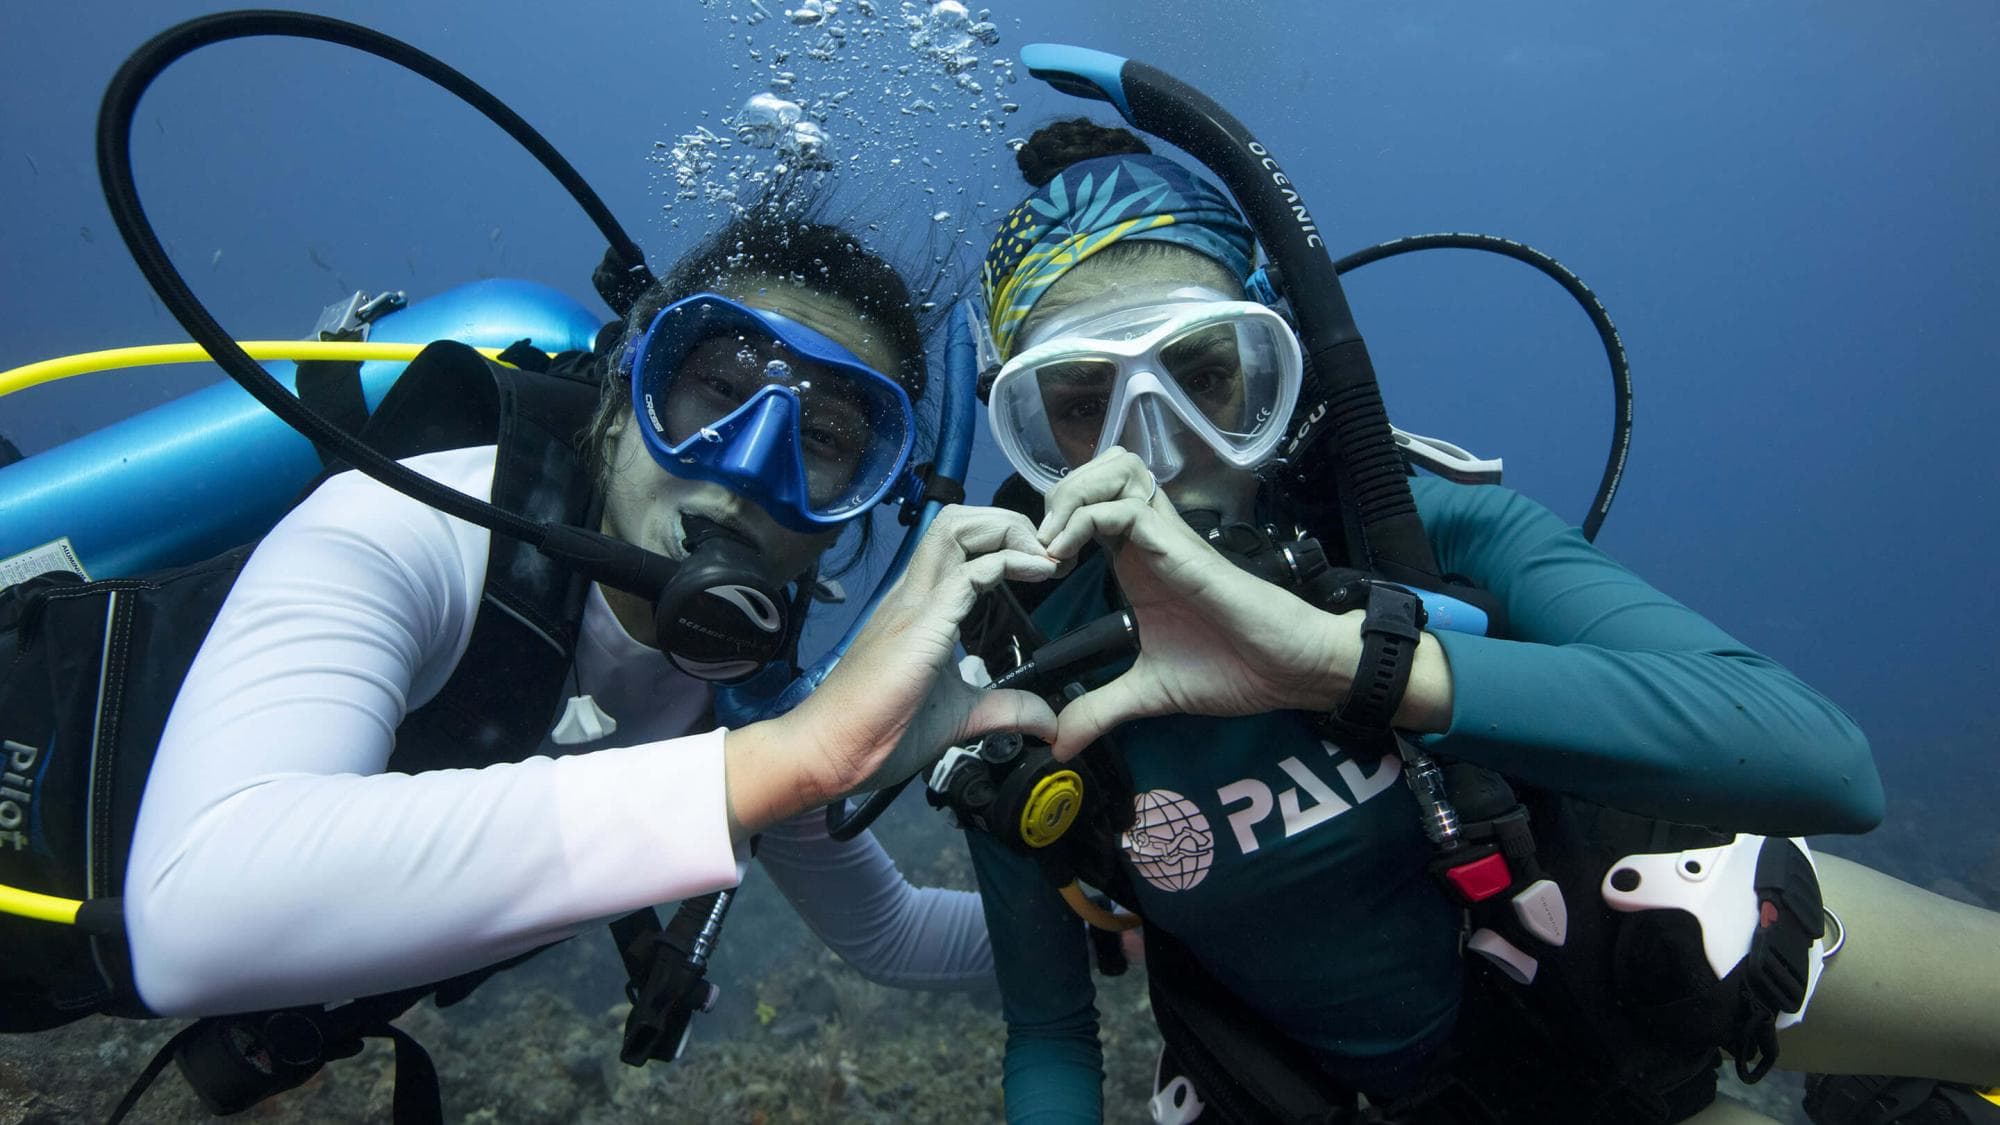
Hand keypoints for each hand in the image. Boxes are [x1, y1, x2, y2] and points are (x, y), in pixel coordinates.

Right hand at [784, 505, 1061, 802]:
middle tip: (1049, 555)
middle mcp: (914, 592)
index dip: (1007, 541)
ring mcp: (914, 603)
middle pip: (960, 520)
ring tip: (1042, 558)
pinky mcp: (920, 623)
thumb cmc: (878, 734)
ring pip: (957, 528)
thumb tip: (1047, 720)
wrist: (829, 754)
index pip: (962, 544)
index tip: (1045, 568)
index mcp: (921, 607)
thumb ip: (1005, 709)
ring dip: (1008, 531)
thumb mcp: (960, 716)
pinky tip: (1037, 573)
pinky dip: (1009, 562)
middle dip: (1011, 523)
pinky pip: (967, 572)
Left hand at [1036, 448, 1360, 759]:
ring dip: (1071, 497)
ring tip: (1051, 544)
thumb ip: (1101, 710)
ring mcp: (1167, 538)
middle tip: (1037, 544)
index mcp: (1136, 560)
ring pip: (1116, 470)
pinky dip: (1084, 522)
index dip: (1050, 520)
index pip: (1089, 503)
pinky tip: (1065, 558)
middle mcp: (1149, 538)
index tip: (1027, 568)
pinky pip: (1126, 509)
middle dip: (1058, 493)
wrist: (1289, 671)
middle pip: (1100, 469)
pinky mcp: (1182, 549)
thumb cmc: (1233, 668)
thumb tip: (1059, 744)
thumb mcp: (1148, 693)